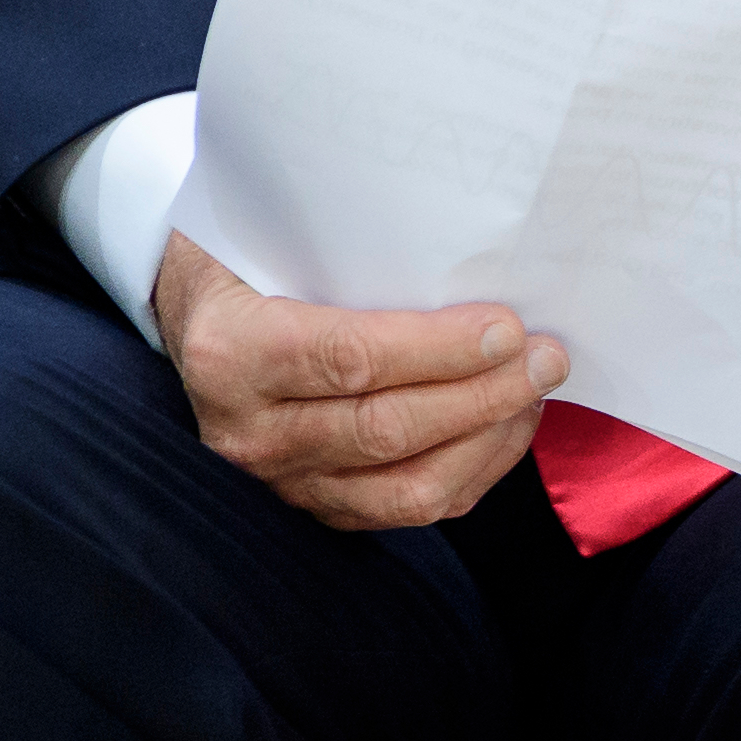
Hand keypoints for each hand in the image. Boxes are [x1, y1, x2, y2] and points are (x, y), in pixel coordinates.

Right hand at [154, 232, 564, 528]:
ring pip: (406, 487)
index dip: (440, 349)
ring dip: (488, 439)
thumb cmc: (248, 257)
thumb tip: (468, 245)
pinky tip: (505, 426)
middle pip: (387, 428)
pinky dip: (472, 471)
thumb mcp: (270, 232)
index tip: (509, 327)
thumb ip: (347, 244)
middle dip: (485, 394)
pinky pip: (407, 509)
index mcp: (231, 351)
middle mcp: (247, 430)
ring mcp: (279, 479)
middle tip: (548, 357)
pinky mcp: (314, 506)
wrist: (192, 315)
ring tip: (536, 390)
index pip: (350, 359)